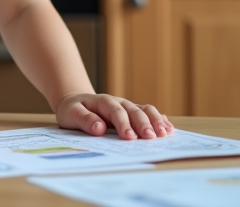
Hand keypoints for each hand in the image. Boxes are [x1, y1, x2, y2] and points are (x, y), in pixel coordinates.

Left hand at [56, 93, 173, 139]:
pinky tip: (169, 129)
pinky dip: (159, 120)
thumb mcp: (71, 114)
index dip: (123, 124)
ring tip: (165, 134)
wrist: (75, 103)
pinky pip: (148, 114)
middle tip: (151, 138)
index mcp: (102, 101)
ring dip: (155, 121)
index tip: (129, 137)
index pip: (115, 111)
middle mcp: (118, 102)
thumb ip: (84, 120)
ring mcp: (127, 107)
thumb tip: (99, 127)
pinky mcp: (132, 113)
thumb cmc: (72, 110)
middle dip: (143, 124)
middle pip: (134, 110)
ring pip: (145, 110)